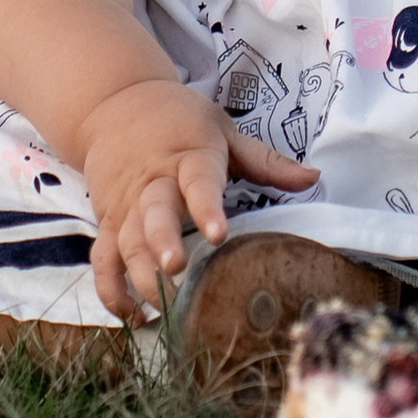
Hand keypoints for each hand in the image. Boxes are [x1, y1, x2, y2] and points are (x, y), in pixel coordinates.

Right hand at [77, 78, 319, 321]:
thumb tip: (314, 178)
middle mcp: (153, 184)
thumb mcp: (223, 130)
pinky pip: (102, 259)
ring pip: (126, 241)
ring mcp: (125, 206)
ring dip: (139, 273)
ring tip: (158, 305)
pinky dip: (110, 289)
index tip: (219, 234)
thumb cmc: (179, 120)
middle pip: (154, 214)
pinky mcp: (106, 222)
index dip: (207, 207)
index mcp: (188, 157)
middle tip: (175, 267)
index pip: (198, 181)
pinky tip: (132, 315)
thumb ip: (265, 161)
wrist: (115, 102)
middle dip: (162, 242)